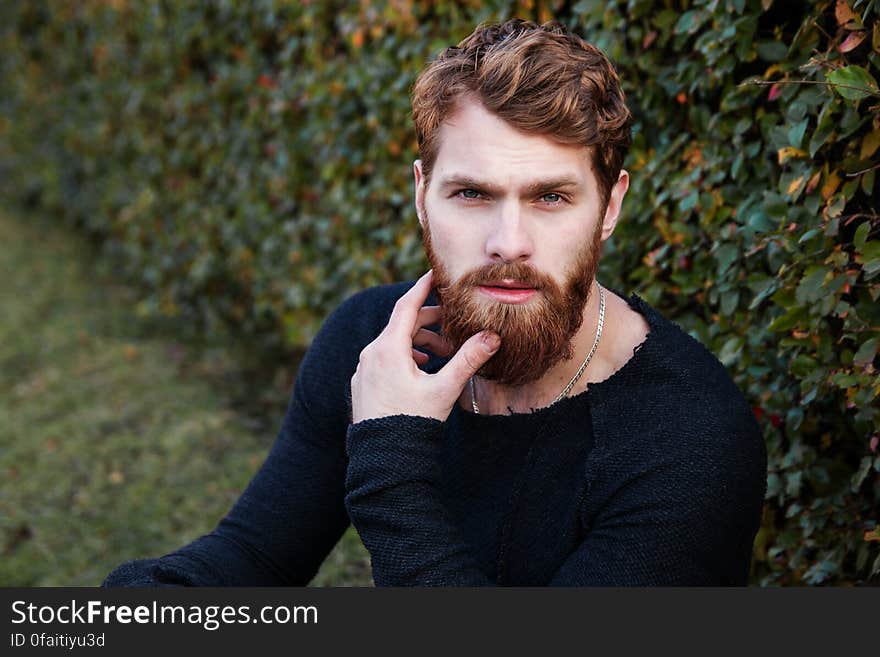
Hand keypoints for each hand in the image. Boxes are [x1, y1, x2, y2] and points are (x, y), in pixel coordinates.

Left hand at [350, 270, 500, 422]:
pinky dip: (403, 355)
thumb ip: (468, 360)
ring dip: (418, 341)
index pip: (407, 305)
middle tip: (452, 326)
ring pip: (393, 342)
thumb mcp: (444, 389)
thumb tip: (493, 337)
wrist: (385, 458)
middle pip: (402, 323)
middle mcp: (371, 353)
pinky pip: (383, 358)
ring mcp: (364, 368)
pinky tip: (420, 369)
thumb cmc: (413, 422)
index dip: (423, 287)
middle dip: (429, 321)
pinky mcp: (362, 382)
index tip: (436, 273)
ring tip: (441, 354)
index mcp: (388, 348)